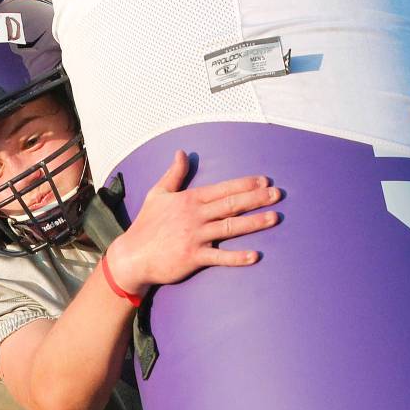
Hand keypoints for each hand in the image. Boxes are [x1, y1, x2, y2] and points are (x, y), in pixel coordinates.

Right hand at [105, 150, 281, 294]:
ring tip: (274, 217)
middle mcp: (194, 216)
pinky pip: (219, 256)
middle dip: (256, 198)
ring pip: (230, 227)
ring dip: (254, 222)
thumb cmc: (146, 225)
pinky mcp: (192, 257)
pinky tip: (255, 255)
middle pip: (231, 204)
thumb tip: (181, 152)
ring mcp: (194, 236)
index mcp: (189, 199)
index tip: (264, 181)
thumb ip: (174, 174)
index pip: (222, 189)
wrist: (131, 256)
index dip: (245, 184)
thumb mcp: (157, 194)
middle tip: (278, 194)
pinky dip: (237, 257)